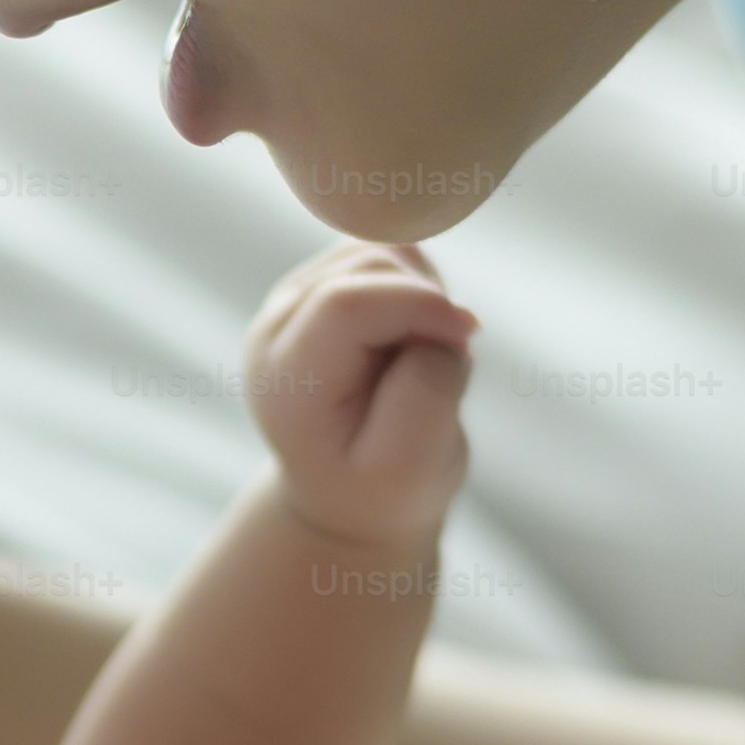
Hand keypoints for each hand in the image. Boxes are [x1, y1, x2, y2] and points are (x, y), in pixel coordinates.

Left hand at [244, 241, 476, 552]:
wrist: (350, 493)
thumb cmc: (381, 486)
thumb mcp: (411, 464)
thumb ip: (428, 391)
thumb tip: (443, 320)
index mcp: (287, 378)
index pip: (345, 304)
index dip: (418, 305)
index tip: (468, 334)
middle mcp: (276, 328)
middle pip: (367, 268)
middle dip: (426, 303)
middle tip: (443, 365)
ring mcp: (294, 299)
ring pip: (380, 251)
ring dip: (422, 293)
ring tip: (422, 356)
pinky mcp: (324, 283)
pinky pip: (388, 254)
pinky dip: (418, 285)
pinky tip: (414, 335)